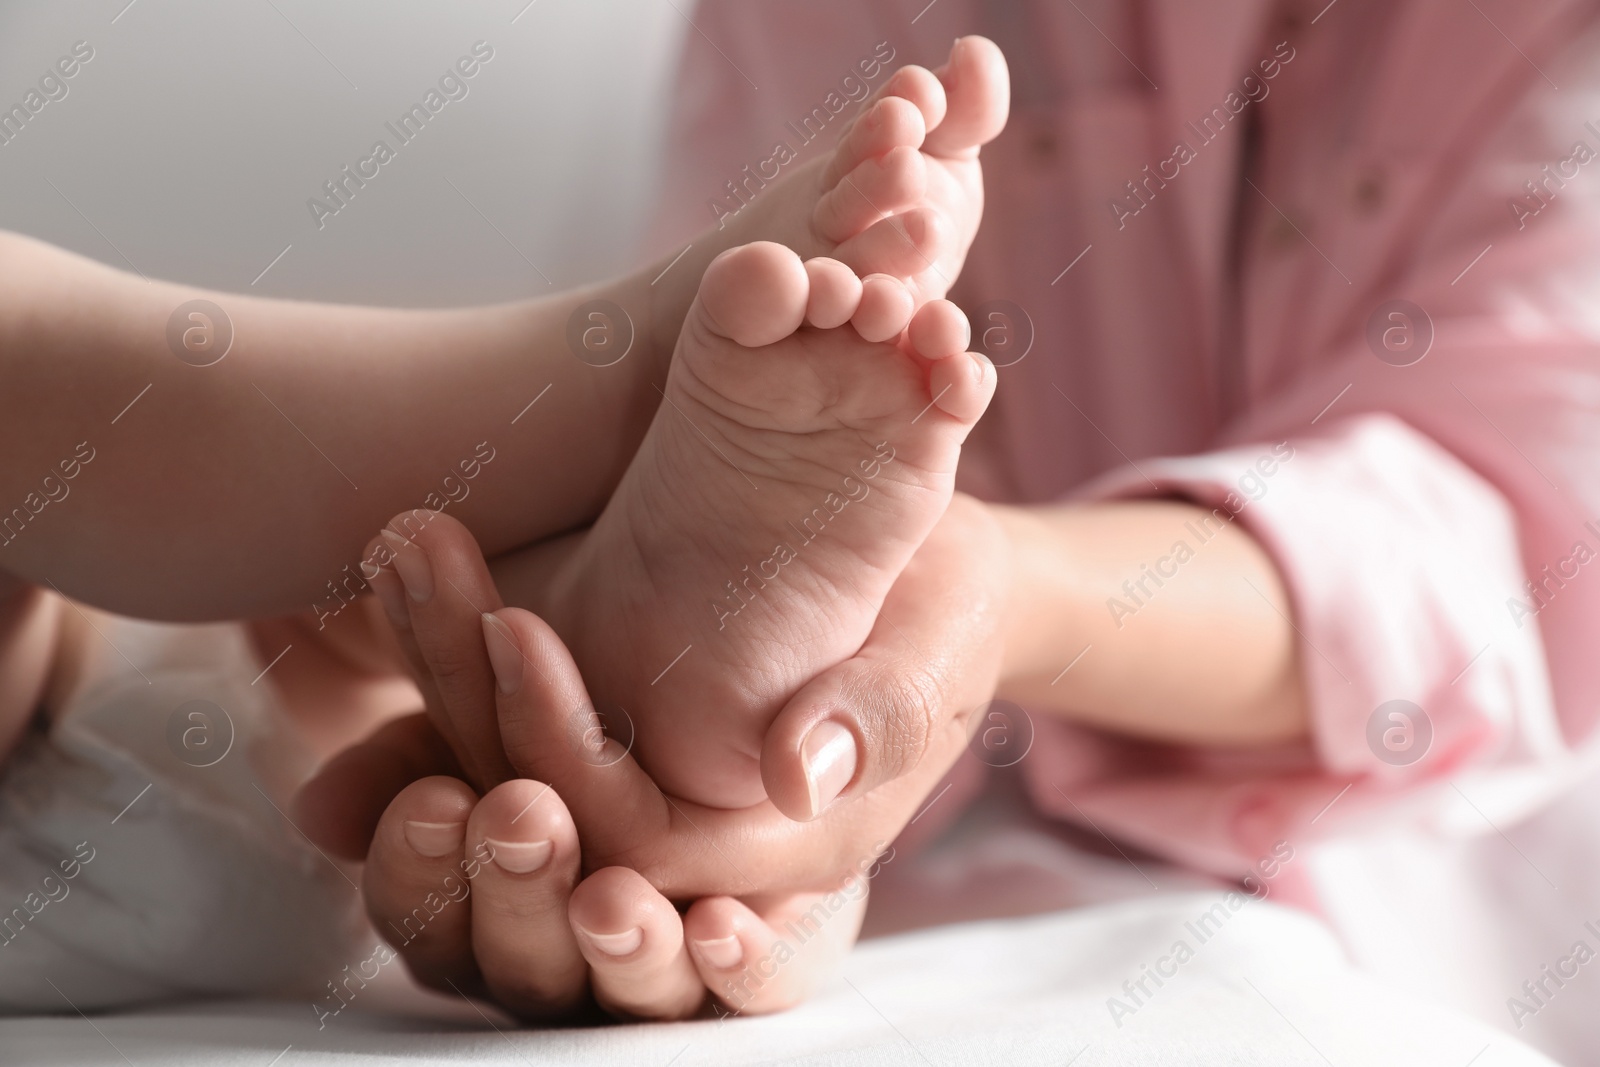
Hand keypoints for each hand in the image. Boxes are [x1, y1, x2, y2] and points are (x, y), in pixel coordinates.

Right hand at [301, 714, 863, 1019]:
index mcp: (480, 894)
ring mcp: (668, 962)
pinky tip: (723, 929)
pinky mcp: (771, 954)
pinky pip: (757, 985)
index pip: (426, 908)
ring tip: (612, 896)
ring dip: (618, 939)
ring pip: (631, 981)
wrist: (757, 638)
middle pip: (518, 959)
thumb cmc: (605, 673)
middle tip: (523, 815)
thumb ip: (424, 729)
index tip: (432, 799)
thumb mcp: (502, 688)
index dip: (417, 870)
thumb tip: (321, 813)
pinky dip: (738, 964)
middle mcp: (566, 950)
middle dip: (516, 891)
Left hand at [353, 494, 1009, 897]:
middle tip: (415, 574)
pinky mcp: (591, 755)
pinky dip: (434, 666)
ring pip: (494, 790)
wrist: (923, 585)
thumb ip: (881, 718)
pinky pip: (486, 748)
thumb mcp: (932, 656)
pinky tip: (399, 577)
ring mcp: (626, 806)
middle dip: (462, 697)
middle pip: (537, 833)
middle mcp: (681, 856)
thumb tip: (800, 773)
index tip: (516, 627)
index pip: (636, 842)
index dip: (564, 752)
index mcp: (774, 855)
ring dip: (432, 671)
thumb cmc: (940, 618)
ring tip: (403, 554)